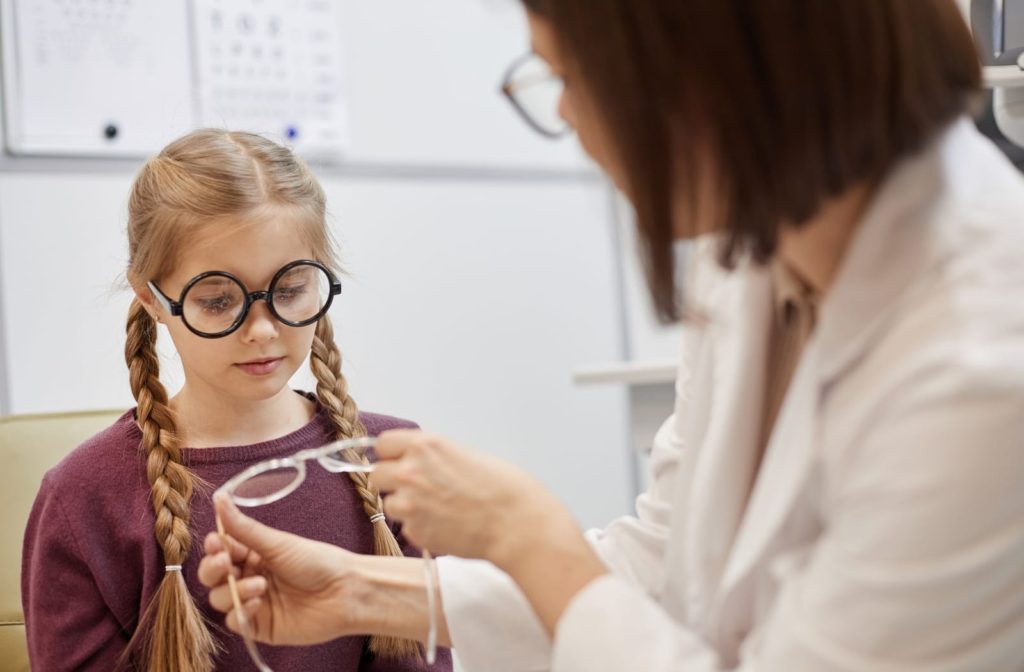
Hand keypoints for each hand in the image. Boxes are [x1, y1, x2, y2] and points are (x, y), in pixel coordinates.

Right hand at [198, 495, 362, 645]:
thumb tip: (219, 498)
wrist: (345, 592)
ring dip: (233, 590)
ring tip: (260, 585)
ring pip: (219, 598)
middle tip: (225, 562)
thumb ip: (244, 528)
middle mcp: (250, 577)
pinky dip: (240, 612)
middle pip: (213, 576)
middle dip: (213, 569)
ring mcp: (253, 602)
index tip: (215, 542)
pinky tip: (258, 602)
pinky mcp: (259, 626)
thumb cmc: (318, 562)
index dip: (214, 547)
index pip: (221, 550)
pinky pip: (235, 621)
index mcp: (254, 554)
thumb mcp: (278, 543)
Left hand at [372, 430, 579, 568]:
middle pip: (376, 475)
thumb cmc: (503, 487)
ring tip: (437, 509)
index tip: (399, 461)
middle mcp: (410, 472)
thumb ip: (433, 455)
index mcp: (425, 446)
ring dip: (405, 507)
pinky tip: (445, 525)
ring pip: (389, 504)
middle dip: (392, 482)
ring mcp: (409, 504)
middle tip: (417, 488)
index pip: (383, 444)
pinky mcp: (415, 531)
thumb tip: (417, 462)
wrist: (516, 524)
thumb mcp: (464, 454)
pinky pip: (407, 528)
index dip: (391, 454)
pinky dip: (420, 527)